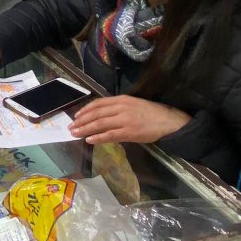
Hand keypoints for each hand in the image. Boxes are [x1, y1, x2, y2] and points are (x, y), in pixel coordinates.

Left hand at [68, 96, 190, 143]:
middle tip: (71, 127)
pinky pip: (110, 135)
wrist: (169, 121)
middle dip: (81, 121)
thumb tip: (102, 115)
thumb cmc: (152, 113)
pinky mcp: (129, 132)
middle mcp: (121, 107)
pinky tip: (89, 140)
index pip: (98, 103)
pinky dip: (98, 138)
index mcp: (122, 99)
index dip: (85, 109)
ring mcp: (125, 120)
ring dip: (85, 129)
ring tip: (75, 134)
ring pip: (100, 124)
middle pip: (96, 114)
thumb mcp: (134, 104)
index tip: (76, 115)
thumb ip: (118, 108)